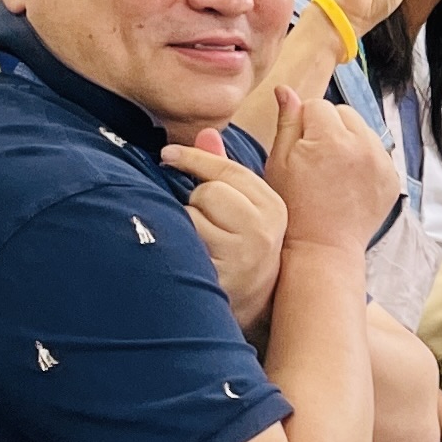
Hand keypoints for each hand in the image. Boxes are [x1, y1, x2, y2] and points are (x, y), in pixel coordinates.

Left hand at [162, 133, 288, 321]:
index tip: (168, 154)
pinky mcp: (221, 275)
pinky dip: (182, 248)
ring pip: (194, 217)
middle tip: (206, 222)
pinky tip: (194, 260)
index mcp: (273, 206)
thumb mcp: (246, 209)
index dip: (195, 159)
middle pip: (209, 192)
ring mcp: (243, 254)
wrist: (255, 308)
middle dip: (197, 203)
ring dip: (188, 227)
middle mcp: (263, 229)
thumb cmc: (244, 249)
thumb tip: (205, 133)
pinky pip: (185, 244)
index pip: (229, 170)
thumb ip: (225, 170)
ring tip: (203, 244)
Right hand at [268, 93, 402, 254]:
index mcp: (330, 138)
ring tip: (333, 169)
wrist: (322, 247)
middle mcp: (362, 144)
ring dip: (349, 140)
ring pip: (363, 129)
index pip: (317, 105)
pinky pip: (377, 151)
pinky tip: (349, 180)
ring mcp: (382, 162)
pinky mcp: (392, 177)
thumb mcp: (279, 162)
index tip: (300, 149)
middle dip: (329, 127)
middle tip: (316, 159)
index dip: (303, 124)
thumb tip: (286, 89)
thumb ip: (286, 122)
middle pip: (344, 112)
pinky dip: (365, 159)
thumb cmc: (293, 207)